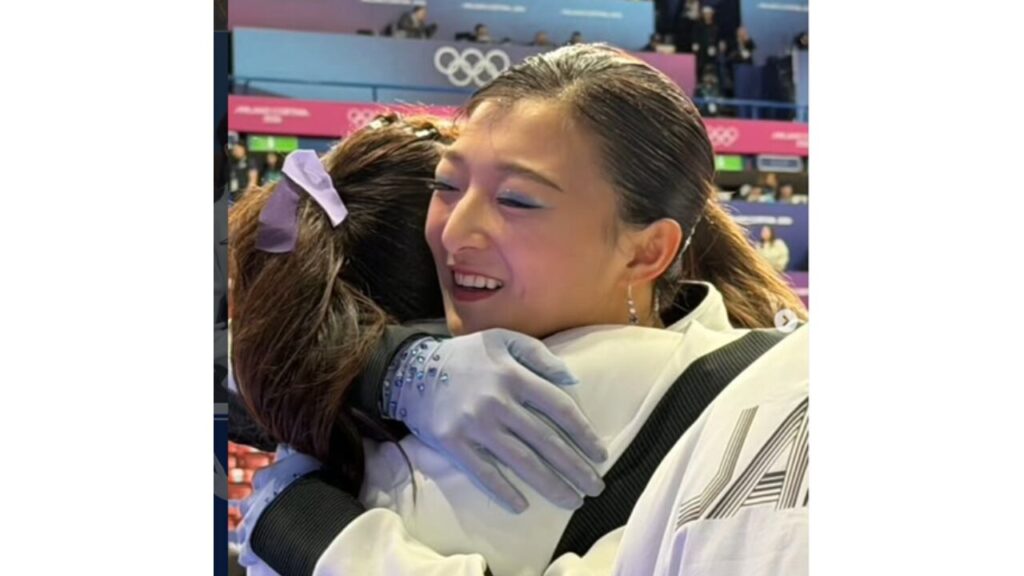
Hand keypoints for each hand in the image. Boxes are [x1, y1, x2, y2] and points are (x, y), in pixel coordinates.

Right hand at [392, 329, 607, 512]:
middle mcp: (498, 401)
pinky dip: (504, 491)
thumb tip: (573, 380)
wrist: (411, 370)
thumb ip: (540, 355)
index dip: (584, 434)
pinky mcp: (453, 442)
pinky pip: (483, 472)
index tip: (600, 455)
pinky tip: (523, 506)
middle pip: (546, 440)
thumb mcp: (503, 340)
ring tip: (573, 501)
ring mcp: (475, 424)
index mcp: (514, 375)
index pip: (559, 409)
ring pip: (521, 461)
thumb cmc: (465, 356)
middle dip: (575, 467)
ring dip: (551, 484)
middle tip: (595, 488)